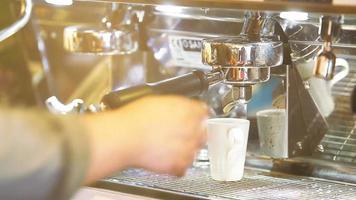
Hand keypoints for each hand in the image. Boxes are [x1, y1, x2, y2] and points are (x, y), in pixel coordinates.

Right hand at [83, 95, 207, 182]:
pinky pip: (184, 166)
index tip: (194, 117)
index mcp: (188, 110)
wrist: (123, 138)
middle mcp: (192, 129)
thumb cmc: (135, 118)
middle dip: (193, 132)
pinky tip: (167, 157)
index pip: (204, 112)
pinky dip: (177, 165)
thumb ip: (176, 105)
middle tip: (179, 133)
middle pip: (203, 132)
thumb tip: (181, 107)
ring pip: (195, 150)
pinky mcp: (178, 165)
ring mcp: (187, 148)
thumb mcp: (159, 101)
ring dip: (186, 149)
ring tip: (169, 146)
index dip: (197, 115)